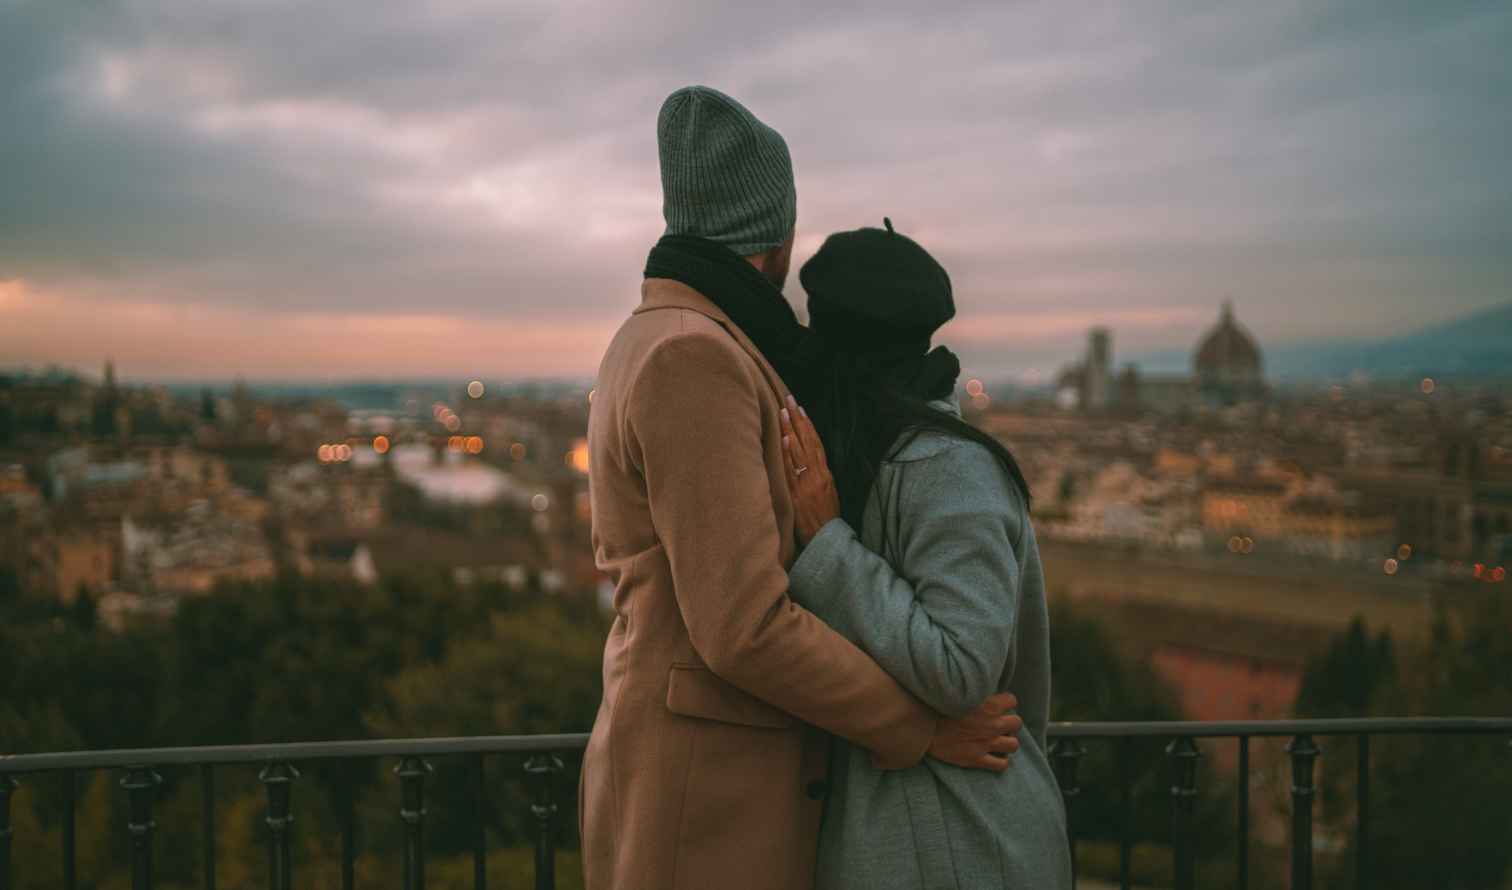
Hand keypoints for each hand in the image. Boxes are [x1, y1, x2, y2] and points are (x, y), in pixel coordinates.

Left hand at [780, 395, 839, 544]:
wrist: (827, 539)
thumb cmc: (826, 518)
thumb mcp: (828, 493)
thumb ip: (818, 475)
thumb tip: (806, 459)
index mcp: (826, 474)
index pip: (816, 443)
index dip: (808, 424)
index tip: (800, 408)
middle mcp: (818, 475)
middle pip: (807, 441)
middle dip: (797, 419)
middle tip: (788, 399)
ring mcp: (807, 484)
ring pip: (799, 452)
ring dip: (790, 430)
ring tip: (782, 412)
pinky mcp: (798, 495)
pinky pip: (792, 471)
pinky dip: (788, 454)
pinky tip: (783, 439)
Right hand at [928, 692, 1022, 771]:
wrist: (921, 727)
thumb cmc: (936, 705)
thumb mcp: (958, 690)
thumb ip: (974, 689)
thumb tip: (980, 685)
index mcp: (989, 704)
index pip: (1012, 700)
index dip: (1005, 702)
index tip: (996, 704)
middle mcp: (992, 724)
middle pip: (1016, 723)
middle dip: (1009, 722)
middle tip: (998, 723)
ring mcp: (986, 743)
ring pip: (1013, 745)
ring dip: (1007, 742)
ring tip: (997, 740)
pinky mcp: (976, 759)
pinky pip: (1001, 765)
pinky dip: (1000, 761)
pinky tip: (993, 756)